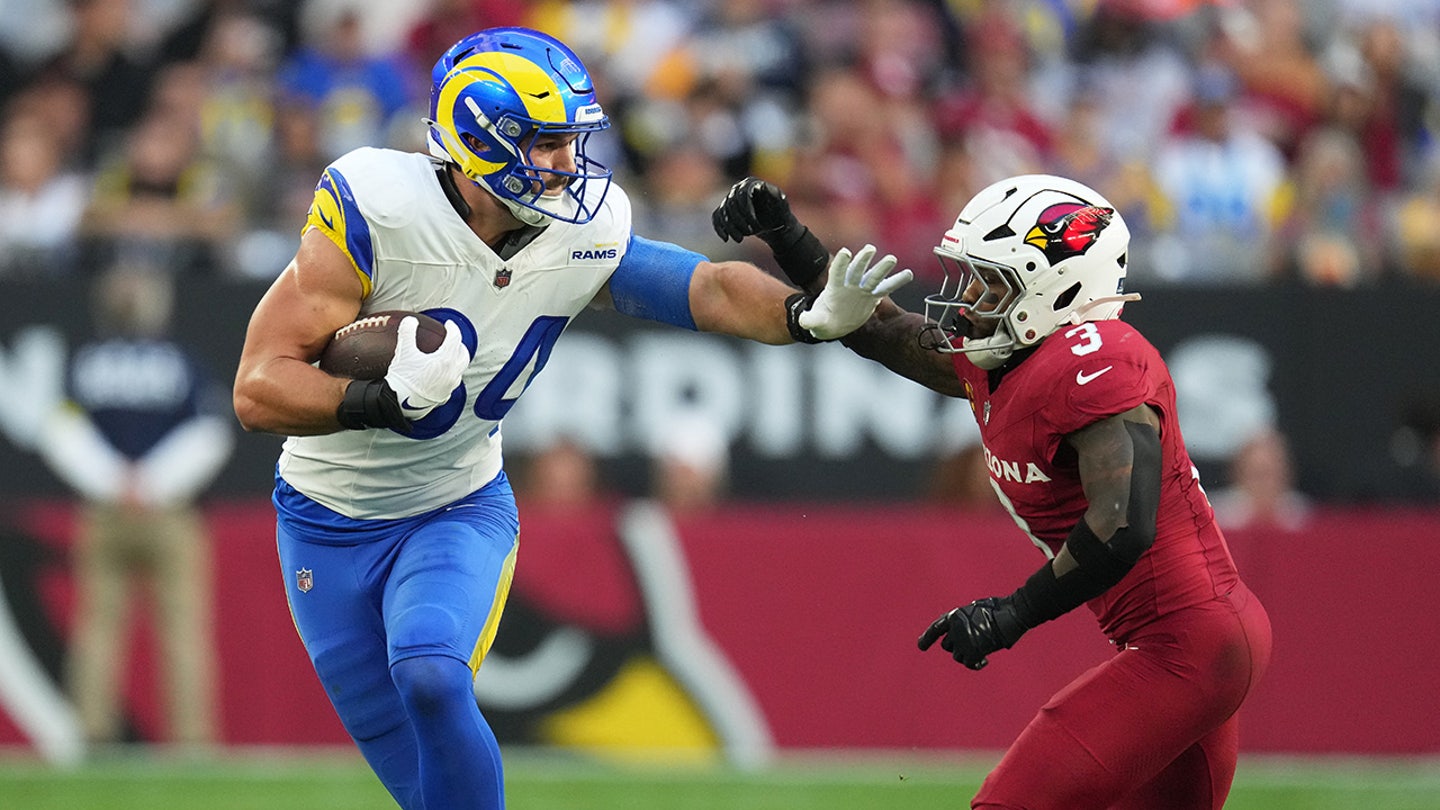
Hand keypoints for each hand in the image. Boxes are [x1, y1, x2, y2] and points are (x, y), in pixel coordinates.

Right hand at [385, 317, 468, 420]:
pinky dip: (451, 373)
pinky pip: (453, 381)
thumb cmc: (404, 379)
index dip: (453, 328)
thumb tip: (410, 321)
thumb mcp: (404, 352)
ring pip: (461, 369)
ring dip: (457, 359)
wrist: (401, 403)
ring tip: (449, 355)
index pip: (455, 338)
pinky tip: (442, 373)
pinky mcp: (445, 395)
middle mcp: (452, 373)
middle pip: (464, 354)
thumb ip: (407, 333)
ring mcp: (450, 385)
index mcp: (445, 360)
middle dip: (459, 344)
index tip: (449, 325)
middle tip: (452, 339)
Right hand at [712, 177, 796, 243]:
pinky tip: (725, 238)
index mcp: (751, 183)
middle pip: (731, 204)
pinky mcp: (724, 210)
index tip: (754, 225)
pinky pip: (717, 217)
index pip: (742, 195)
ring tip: (740, 239)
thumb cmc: (780, 214)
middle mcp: (738, 188)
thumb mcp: (782, 206)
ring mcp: (729, 199)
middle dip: (739, 222)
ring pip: (723, 213)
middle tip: (749, 234)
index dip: (747, 211)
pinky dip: (719, 228)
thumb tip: (767, 188)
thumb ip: (776, 197)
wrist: (773, 223)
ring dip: (730, 228)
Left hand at [796, 244, 913, 339]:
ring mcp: (861, 290)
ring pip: (873, 277)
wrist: (832, 324)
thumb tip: (803, 321)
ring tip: (892, 259)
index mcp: (834, 289)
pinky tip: (908, 274)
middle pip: (857, 270)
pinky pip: (885, 288)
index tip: (845, 252)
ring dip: (881, 268)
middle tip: (869, 249)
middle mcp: (849, 285)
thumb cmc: (822, 320)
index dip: (840, 263)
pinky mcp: (871, 297)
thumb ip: (810, 320)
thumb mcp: (814, 322)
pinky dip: (896, 281)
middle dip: (862, 260)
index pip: (837, 273)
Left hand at [917, 597, 1028, 669]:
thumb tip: (968, 633)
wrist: (1011, 614)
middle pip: (947, 646)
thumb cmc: (1000, 609)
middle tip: (973, 645)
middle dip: (957, 647)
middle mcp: (955, 629)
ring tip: (982, 650)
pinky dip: (976, 664)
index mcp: (955, 616)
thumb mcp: (977, 609)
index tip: (920, 646)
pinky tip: (985, 660)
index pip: (936, 628)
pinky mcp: (973, 652)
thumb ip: (967, 620)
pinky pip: (969, 663)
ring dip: (968, 656)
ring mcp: (963, 641)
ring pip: (957, 656)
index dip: (927, 638)